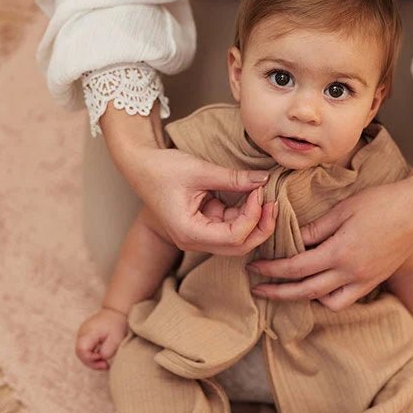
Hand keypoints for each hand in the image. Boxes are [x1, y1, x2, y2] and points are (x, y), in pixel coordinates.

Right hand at [75, 309, 127, 370]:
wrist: (116, 311)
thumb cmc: (117, 324)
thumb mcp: (116, 340)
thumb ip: (107, 351)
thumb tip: (100, 358)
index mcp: (89, 332)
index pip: (82, 351)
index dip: (91, 359)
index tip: (104, 360)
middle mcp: (82, 332)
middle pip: (80, 353)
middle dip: (91, 362)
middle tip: (105, 365)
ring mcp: (82, 332)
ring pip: (81, 351)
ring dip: (92, 359)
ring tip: (104, 362)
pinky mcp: (85, 334)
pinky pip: (85, 347)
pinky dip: (92, 354)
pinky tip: (101, 355)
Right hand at [101, 104, 276, 255]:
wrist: (140, 166)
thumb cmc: (162, 168)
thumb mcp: (200, 170)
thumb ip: (233, 178)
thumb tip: (264, 179)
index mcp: (189, 232)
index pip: (233, 237)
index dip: (253, 217)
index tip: (259, 191)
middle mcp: (194, 241)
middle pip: (239, 246)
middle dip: (260, 227)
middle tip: (273, 202)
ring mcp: (200, 235)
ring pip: (238, 238)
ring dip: (254, 220)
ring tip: (264, 195)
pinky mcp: (204, 225)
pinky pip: (231, 226)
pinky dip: (244, 213)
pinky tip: (253, 195)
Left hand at [249, 180, 412, 309]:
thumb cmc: (381, 202)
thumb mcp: (342, 210)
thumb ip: (315, 229)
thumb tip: (293, 240)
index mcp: (340, 253)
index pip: (296, 267)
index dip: (272, 270)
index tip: (254, 269)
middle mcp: (351, 273)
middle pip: (306, 291)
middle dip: (278, 292)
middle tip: (257, 290)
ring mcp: (365, 280)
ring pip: (327, 302)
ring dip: (305, 298)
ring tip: (290, 287)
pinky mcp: (375, 280)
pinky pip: (346, 299)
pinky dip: (329, 298)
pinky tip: (321, 285)